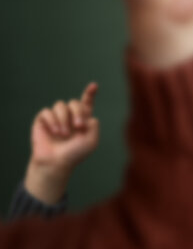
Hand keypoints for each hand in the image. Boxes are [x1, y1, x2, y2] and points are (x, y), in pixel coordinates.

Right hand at [25, 83, 99, 204]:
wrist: (56, 163)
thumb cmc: (74, 154)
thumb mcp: (91, 141)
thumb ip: (94, 125)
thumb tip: (88, 115)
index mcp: (83, 118)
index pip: (86, 102)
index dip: (90, 93)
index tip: (94, 85)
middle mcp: (69, 116)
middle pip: (74, 102)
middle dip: (78, 112)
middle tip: (79, 126)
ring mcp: (55, 117)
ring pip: (60, 105)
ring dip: (64, 119)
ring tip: (63, 134)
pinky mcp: (42, 120)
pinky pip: (47, 112)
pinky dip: (52, 120)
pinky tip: (54, 131)